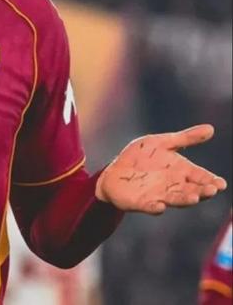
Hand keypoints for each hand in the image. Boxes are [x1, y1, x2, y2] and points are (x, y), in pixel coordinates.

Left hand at [95, 124, 226, 214]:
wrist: (115, 172)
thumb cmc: (141, 157)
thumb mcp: (162, 143)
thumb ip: (185, 138)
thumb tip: (211, 128)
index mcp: (180, 171)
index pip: (200, 176)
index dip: (211, 180)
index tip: (220, 183)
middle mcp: (173, 186)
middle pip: (192, 190)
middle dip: (202, 191)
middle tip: (212, 190)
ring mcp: (158, 195)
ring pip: (175, 199)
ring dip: (185, 199)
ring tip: (194, 198)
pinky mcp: (142, 202)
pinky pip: (150, 207)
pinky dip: (155, 208)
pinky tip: (160, 206)